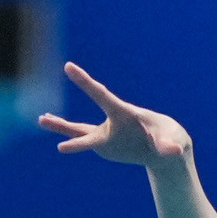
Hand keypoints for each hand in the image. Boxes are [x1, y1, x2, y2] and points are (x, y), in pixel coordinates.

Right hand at [37, 62, 190, 167]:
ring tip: (41, 119)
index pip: (101, 95)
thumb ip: (168, 146)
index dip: (84, 82)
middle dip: (66, 117)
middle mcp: (110, 121)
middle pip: (84, 118)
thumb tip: (175, 150)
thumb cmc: (166, 139)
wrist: (161, 145)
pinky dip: (70, 140)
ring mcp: (104, 132)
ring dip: (60, 126)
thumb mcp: (168, 143)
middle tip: (47, 107)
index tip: (68, 67)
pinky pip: (83, 141)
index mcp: (123, 112)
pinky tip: (57, 139)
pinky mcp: (103, 143)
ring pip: (78, 130)